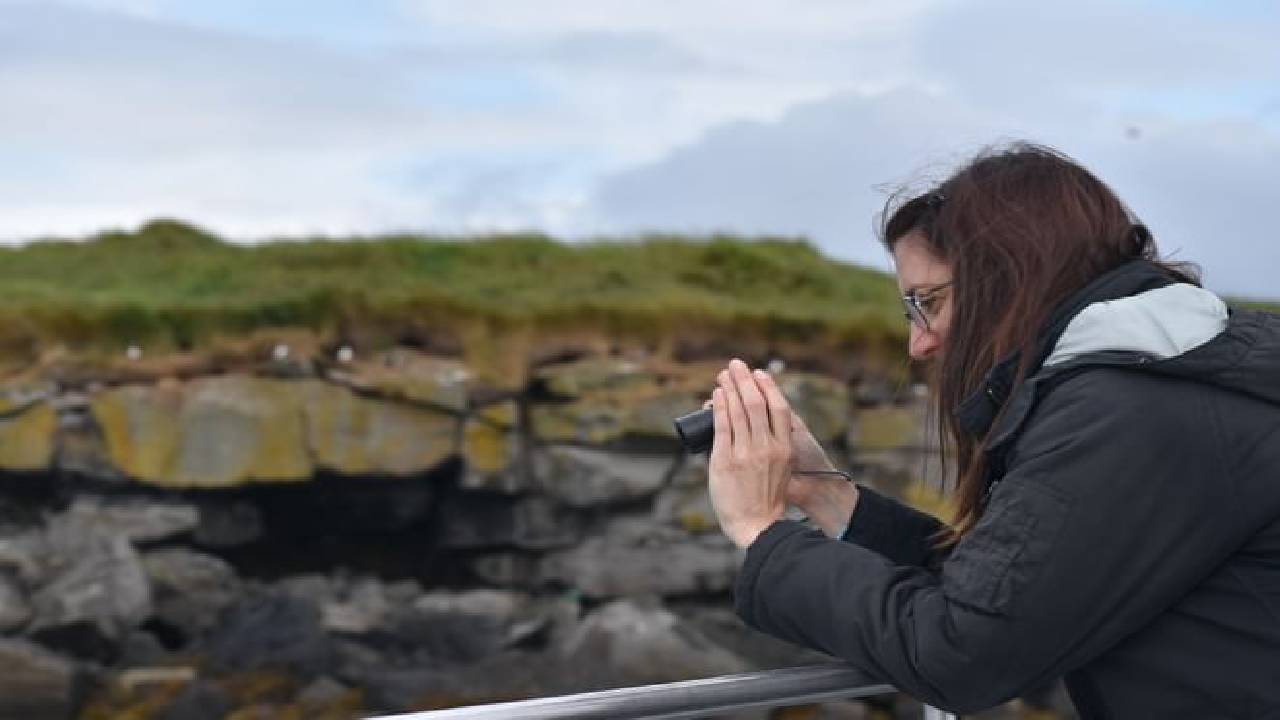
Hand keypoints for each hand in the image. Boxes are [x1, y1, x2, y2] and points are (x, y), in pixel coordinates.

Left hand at [707, 359, 793, 548]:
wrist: (756, 525)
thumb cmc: (768, 498)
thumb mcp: (782, 467)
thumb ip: (776, 445)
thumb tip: (763, 423)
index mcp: (784, 448)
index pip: (779, 408)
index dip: (768, 387)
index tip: (759, 373)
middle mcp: (767, 447)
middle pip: (756, 404)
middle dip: (744, 380)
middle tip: (736, 365)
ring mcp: (746, 453)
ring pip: (738, 411)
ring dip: (729, 388)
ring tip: (723, 375)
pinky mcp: (726, 460)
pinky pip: (722, 426)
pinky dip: (719, 407)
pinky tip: (716, 395)